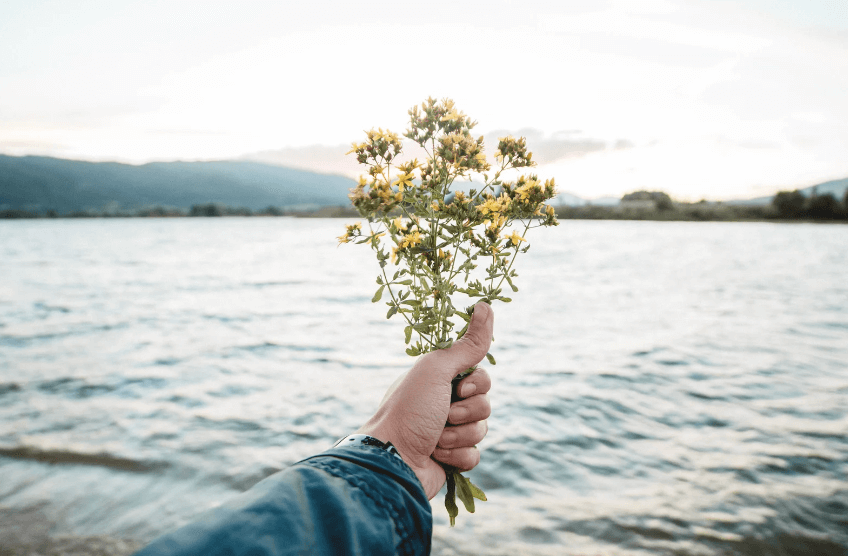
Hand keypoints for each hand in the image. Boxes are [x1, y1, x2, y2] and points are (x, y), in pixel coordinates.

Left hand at [357, 302, 493, 498]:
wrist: (392, 459)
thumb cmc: (409, 409)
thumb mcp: (437, 369)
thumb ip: (467, 344)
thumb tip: (486, 305)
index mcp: (440, 380)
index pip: (481, 376)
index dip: (477, 384)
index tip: (459, 388)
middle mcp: (444, 403)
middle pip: (485, 403)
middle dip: (467, 412)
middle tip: (443, 414)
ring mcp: (448, 431)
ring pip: (481, 430)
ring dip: (459, 435)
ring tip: (435, 438)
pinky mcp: (451, 458)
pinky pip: (474, 455)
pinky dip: (458, 456)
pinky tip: (438, 455)